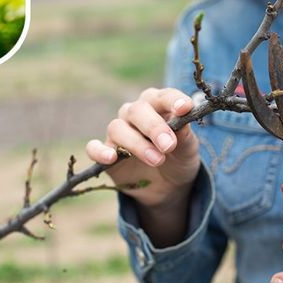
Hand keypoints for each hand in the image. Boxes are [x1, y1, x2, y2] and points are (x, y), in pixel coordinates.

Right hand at [86, 88, 199, 245]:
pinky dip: (100, 151)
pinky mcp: (106, 152)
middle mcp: (134, 114)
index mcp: (157, 105)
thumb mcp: (188, 148)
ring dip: (136, 144)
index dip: (172, 100)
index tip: (185, 109)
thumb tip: (182, 116)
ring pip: (117, 128)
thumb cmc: (178, 157)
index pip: (163, 96)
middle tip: (168, 145)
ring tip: (157, 160)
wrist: (168, 185)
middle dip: (153, 127)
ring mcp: (118, 132)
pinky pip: (93, 148)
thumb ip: (185, 133)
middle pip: (137, 110)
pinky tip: (111, 158)